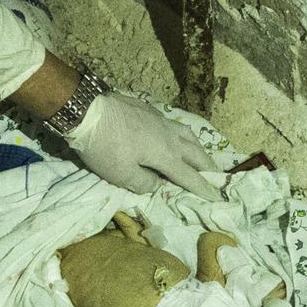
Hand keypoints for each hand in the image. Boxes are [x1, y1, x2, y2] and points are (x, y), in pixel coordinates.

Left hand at [66, 93, 218, 198]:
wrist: (88, 111)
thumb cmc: (104, 147)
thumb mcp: (121, 175)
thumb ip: (144, 183)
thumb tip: (157, 183)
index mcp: (165, 155)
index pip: (190, 176)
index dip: (203, 188)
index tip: (216, 197)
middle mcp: (170, 136)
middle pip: (196, 153)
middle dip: (208, 167)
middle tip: (217, 177)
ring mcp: (161, 120)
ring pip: (188, 134)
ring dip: (198, 148)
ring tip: (201, 155)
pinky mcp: (150, 110)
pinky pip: (175, 124)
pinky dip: (182, 135)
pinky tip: (175, 136)